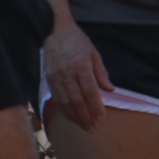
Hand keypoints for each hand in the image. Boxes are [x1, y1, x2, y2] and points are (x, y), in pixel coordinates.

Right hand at [42, 15, 109, 130]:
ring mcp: (56, 77)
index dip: (96, 107)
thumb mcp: (93, 51)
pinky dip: (64, 110)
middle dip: (86, 116)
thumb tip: (110, 90)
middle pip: (77, 100)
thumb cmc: (76, 40)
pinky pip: (57, 99)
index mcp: (81, 65)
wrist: (53, 29)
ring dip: (75, 117)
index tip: (101, 118)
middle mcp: (67, 73)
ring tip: (83, 127)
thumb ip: (101, 72)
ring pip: (66, 102)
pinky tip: (71, 117)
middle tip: (93, 128)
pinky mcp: (48, 79)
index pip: (90, 91)